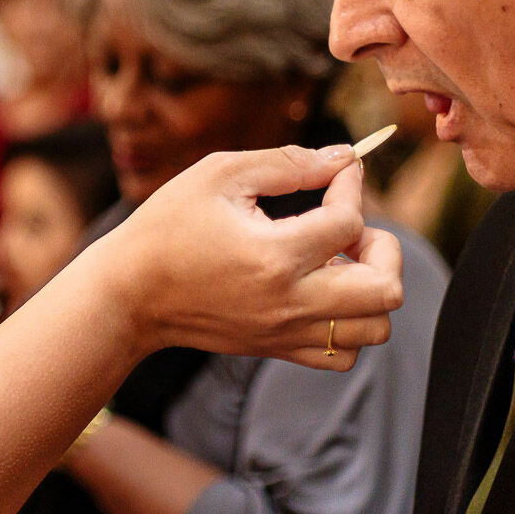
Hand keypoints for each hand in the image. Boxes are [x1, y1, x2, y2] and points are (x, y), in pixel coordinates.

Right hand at [65, 145, 401, 367]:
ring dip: (371, 287)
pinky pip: (344, 354)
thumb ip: (286, 162)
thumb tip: (342, 158)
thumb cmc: (167, 227)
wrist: (129, 294)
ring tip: (337, 262)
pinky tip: (320, 292)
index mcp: (274, 255)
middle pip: (386, 288)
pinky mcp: (278, 349)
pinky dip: (349, 324)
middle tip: (346, 228)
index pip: (350, 219)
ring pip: (375, 327)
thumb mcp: (218, 175)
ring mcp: (286, 332)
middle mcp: (290, 302)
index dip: (349, 184)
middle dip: (381, 247)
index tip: (333, 172)